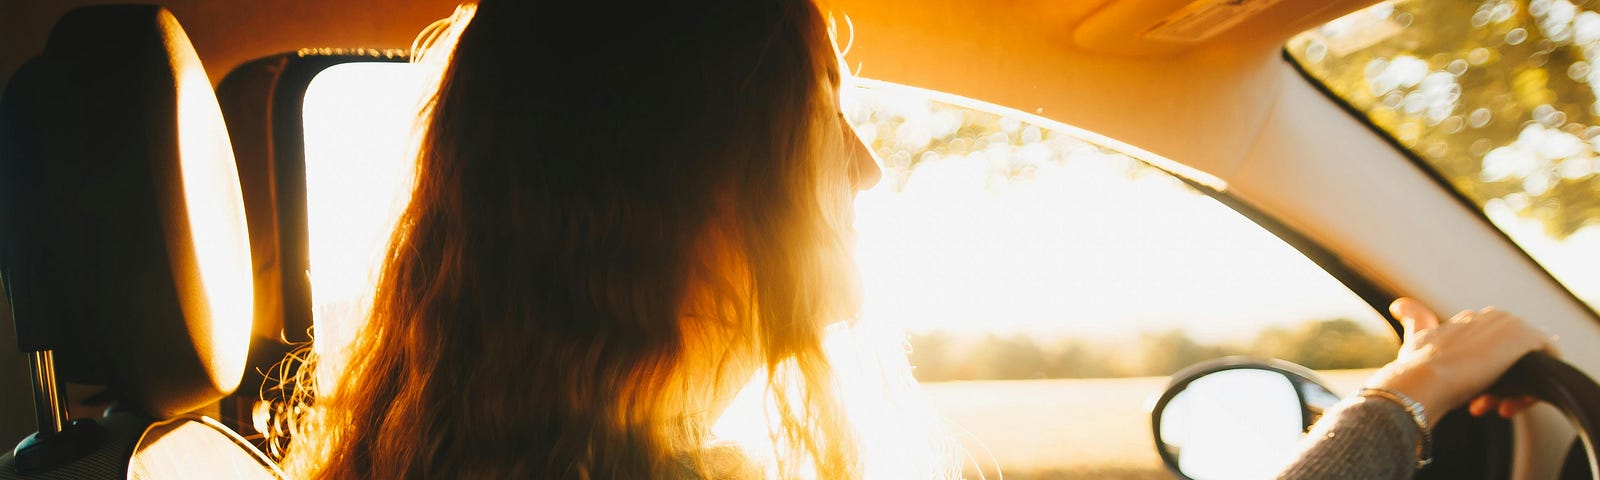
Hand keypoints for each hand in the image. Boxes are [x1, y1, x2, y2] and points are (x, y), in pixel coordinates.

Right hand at [1364, 298, 1555, 426]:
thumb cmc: (1414, 367)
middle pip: (1511, 357)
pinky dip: (1533, 387)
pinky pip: (1547, 361)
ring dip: (1513, 389)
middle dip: (1501, 383)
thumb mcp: (1414, 342)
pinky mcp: (1526, 337)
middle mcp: (1490, 316)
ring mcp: (1510, 325)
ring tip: (1494, 408)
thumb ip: (1414, 321)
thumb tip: (1399, 305)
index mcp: (1469, 319)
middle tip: (1484, 405)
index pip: (1490, 350)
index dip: (1481, 375)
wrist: (1424, 379)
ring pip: (1527, 363)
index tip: (1471, 397)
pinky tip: (1511, 404)